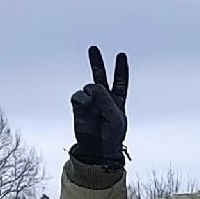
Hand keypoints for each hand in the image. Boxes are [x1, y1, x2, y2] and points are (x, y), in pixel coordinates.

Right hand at [70, 45, 128, 165]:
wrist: (97, 150)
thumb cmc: (111, 136)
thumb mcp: (115, 119)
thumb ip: (107, 100)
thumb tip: (94, 86)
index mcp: (117, 100)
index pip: (120, 81)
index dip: (121, 68)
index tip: (121, 55)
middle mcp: (103, 98)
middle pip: (100, 75)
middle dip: (96, 61)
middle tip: (93, 48)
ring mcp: (90, 101)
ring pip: (89, 86)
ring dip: (93, 95)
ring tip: (95, 109)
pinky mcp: (78, 106)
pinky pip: (78, 95)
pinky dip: (83, 99)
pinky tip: (86, 106)